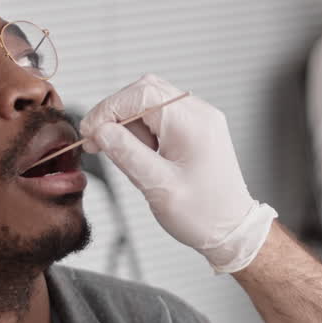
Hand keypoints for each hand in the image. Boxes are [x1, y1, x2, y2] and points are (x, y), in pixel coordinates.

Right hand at [81, 74, 275, 273]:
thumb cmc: (203, 215)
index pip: (141, 94)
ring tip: (131, 159)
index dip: (108, 109)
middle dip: (117, 115)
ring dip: (130, 126)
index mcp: (192, 123)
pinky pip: (161, 117)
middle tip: (99, 143)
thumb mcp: (158, 187)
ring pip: (150, 103)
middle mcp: (199, 114)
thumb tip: (100, 131)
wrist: (232, 230)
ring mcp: (199, 120)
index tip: (89, 133)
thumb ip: (126, 154)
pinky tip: (143, 157)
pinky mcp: (195, 130)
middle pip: (145, 92)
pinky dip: (144, 132)